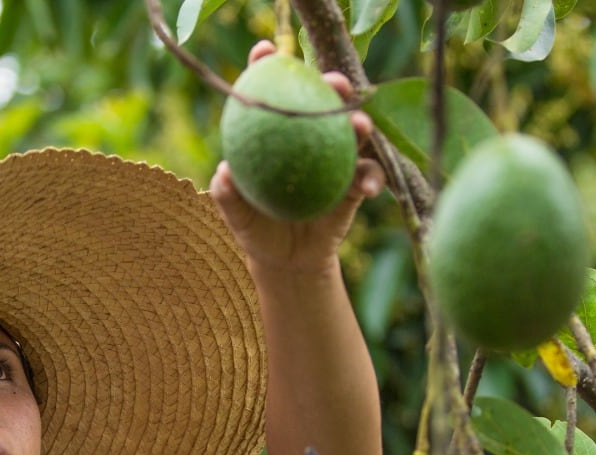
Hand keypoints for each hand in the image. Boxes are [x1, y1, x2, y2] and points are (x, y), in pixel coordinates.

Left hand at [210, 40, 385, 273]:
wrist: (286, 261)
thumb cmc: (256, 229)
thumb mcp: (237, 217)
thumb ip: (228, 195)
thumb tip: (224, 172)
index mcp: (278, 135)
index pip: (273, 94)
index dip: (268, 68)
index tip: (265, 51)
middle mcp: (310, 140)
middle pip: (322, 103)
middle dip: (330, 85)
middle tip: (332, 83)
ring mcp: (336, 161)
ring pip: (352, 134)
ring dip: (359, 125)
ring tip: (359, 125)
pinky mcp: (355, 187)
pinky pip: (368, 178)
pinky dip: (371, 179)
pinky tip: (369, 186)